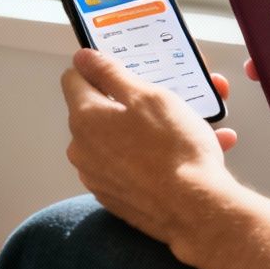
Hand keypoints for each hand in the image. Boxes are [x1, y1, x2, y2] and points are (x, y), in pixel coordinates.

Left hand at [61, 49, 242, 259]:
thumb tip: (84, 58)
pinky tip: (190, 152)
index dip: (98, 69)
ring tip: (194, 126)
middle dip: (133, 102)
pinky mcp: (116, 198)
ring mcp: (97, 176)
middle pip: (100, 111)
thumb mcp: (149, 96)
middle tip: (169, 97)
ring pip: (122, 140)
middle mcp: (82, 149)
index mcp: (84, 118)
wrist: (195, 210)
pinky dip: (155, 157)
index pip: (73, 78)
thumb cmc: (175, 151)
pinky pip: (133, 167)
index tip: (122, 69)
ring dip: (151, 130)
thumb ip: (111, 73)